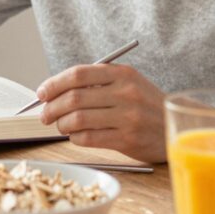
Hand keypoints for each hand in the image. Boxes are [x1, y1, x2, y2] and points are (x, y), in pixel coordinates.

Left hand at [36, 64, 167, 162]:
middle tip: (45, 115)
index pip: (78, 74)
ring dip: (61, 125)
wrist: (172, 125)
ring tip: (61, 126)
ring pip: (78, 120)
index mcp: (122, 74)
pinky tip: (76, 136)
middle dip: (52, 108)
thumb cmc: (144, 104)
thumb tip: (55, 90)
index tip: (42, 93)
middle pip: (74, 98)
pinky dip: (75, 138)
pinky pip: (88, 138)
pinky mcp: (127, 139)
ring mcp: (127, 117)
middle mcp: (125, 93)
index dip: (54, 84)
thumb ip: (97, 82)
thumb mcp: (128, 82)